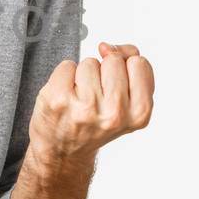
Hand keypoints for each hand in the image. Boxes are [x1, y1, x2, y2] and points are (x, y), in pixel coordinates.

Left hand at [28, 41, 154, 165]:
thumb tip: (107, 47)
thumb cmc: (96, 123)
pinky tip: (66, 97)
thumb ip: (131, 68)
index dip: (126, 69)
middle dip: (104, 72)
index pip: (139, 63)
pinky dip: (64, 76)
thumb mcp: (129, 102)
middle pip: (113, 60)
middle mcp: (114, 113)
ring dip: (84, 76)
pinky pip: (67, 65)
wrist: (63, 151)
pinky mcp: (58, 99)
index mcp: (138, 113)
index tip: (117, 87)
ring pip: (90, 62)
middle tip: (97, 97)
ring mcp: (85, 107)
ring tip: (80, 99)